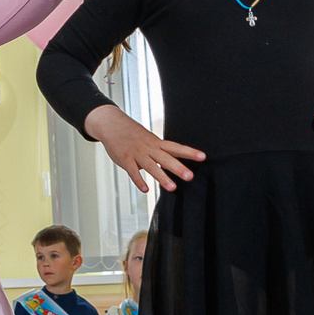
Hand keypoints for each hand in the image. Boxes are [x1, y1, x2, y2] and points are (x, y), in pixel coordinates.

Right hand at [83, 105, 201, 192]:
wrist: (111, 125)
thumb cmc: (131, 133)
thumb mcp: (148, 139)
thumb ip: (158, 152)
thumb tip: (169, 164)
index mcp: (156, 143)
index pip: (176, 147)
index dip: (189, 152)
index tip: (202, 157)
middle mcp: (149, 148)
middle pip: (166, 158)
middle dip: (178, 168)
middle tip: (190, 176)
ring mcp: (137, 154)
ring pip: (151, 167)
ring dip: (162, 177)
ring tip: (172, 187)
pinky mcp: (125, 159)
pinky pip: (133, 171)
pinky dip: (139, 180)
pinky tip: (145, 189)